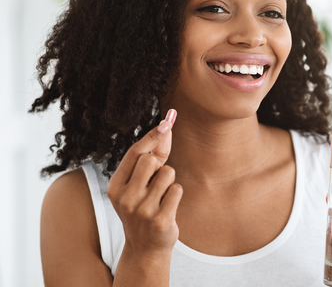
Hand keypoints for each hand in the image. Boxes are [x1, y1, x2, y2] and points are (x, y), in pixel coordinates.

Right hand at [107, 109, 182, 256]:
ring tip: (161, 197)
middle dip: (159, 166)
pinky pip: (177, 189)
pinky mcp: (160, 219)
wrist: (145, 249)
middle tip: (155, 183)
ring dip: (169, 181)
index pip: (134, 152)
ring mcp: (142, 210)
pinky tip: (168, 207)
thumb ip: (153, 156)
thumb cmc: (143, 208)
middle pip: (151, 160)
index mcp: (115, 187)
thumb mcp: (140, 184)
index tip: (167, 121)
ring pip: (167, 172)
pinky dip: (176, 194)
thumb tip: (166, 128)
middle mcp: (125, 198)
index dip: (152, 135)